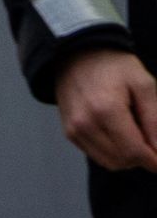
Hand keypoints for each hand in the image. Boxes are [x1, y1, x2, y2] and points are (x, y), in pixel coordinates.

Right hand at [56, 48, 156, 172]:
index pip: (135, 152)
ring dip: (127, 157)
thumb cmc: (113, 67)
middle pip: (123, 161)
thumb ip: (154, 119)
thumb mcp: (144, 84)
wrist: (76, 54)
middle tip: (149, 137)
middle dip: (142, 157)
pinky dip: (112, 152)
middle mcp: (85, 123)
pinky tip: (117, 133)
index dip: (155, 160)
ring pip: (110, 163)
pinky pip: (97, 155)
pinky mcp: (70, 132)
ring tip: (133, 134)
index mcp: (106, 110)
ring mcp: (74, 129)